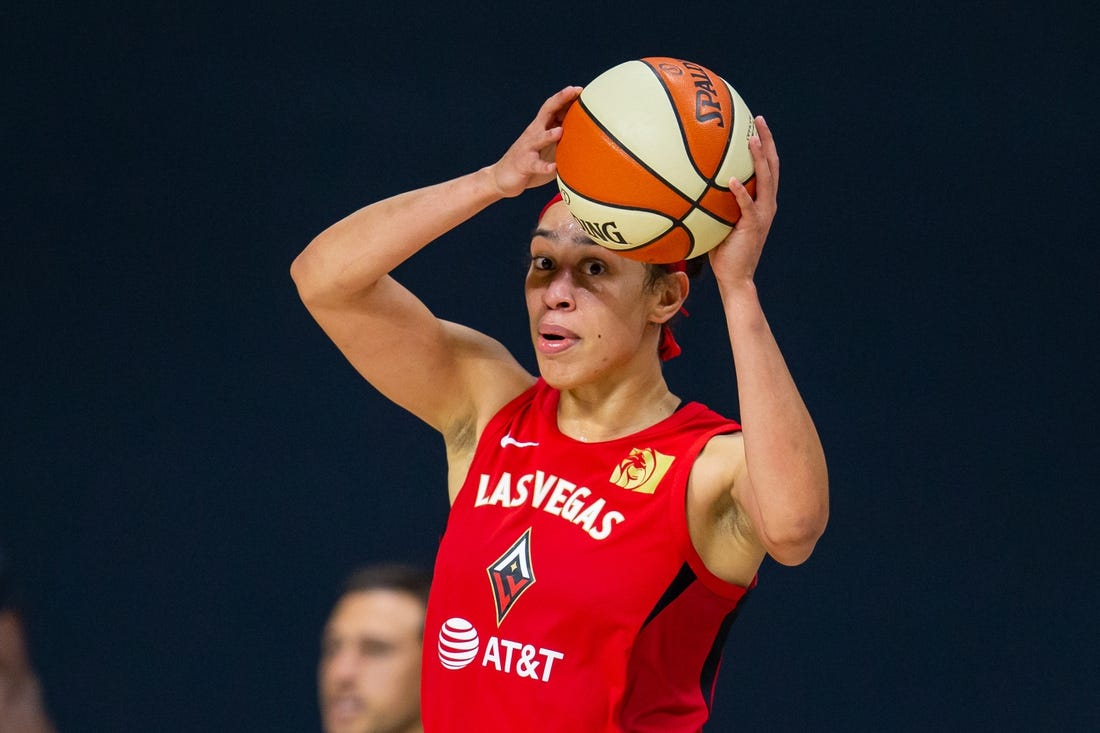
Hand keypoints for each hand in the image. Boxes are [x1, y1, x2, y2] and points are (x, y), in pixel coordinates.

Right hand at [488, 86, 581, 197]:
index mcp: (541, 127)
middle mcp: (533, 133)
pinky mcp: (524, 165)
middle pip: (546, 112)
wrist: (501, 177)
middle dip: (559, 100)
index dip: (565, 97)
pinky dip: (545, 166)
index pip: (553, 107)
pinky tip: (553, 167)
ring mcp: (528, 148)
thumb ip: (563, 140)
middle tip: (573, 91)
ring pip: (538, 138)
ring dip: (549, 135)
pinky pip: (535, 165)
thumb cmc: (530, 161)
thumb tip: (588, 136)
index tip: (580, 89)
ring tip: (561, 131)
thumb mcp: (548, 147)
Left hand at [708, 116, 779, 288]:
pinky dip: (741, 193)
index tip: (757, 124)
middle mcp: (766, 204)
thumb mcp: (718, 221)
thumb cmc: (723, 251)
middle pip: (772, 166)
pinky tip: (732, 180)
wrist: (735, 277)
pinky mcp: (753, 226)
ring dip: (759, 159)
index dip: (765, 145)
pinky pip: (747, 206)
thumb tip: (688, 184)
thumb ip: (712, 202)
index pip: (767, 167)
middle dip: (767, 141)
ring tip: (752, 139)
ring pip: (766, 180)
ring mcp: (762, 214)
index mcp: (761, 201)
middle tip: (760, 120)